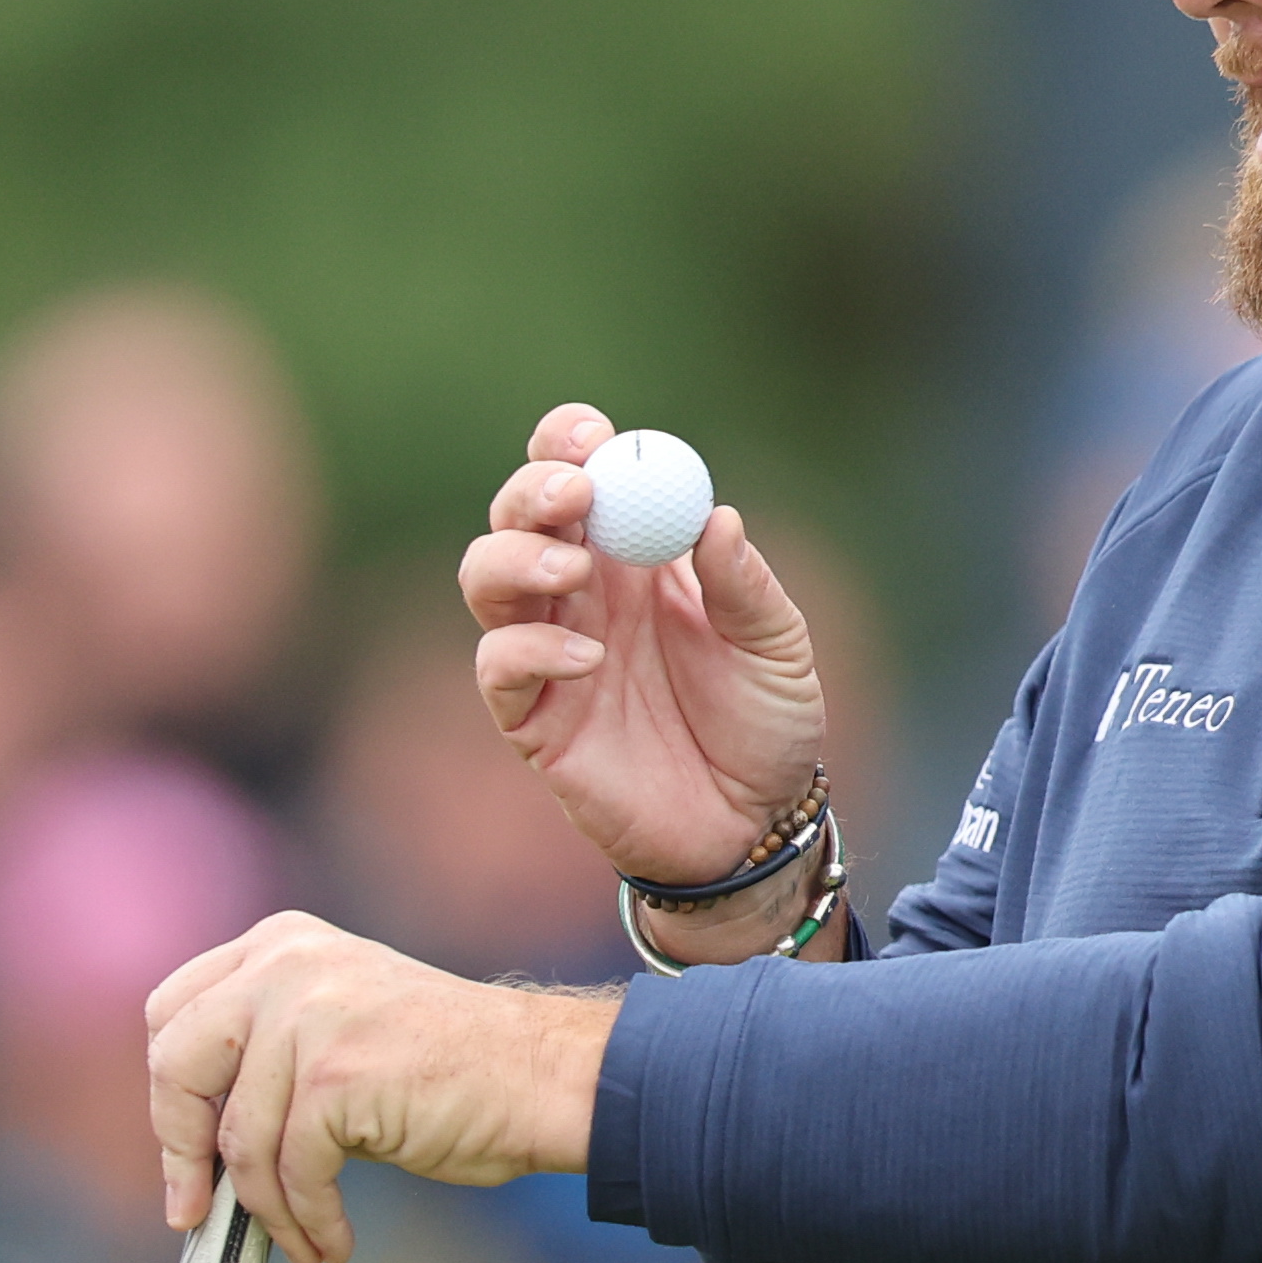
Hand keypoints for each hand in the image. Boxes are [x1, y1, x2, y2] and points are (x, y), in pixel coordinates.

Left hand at [147, 913, 617, 1262]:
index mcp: (278, 943)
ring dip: (268, 1210)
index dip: (168, 1096)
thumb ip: (266, 1053)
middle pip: (176, 1065)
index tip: (184, 1157)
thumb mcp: (337, 1026)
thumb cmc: (447, 1070)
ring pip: (240, 1138)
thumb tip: (190, 1147)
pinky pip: (290, 1171)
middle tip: (200, 1214)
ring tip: (303, 1240)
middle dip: (182, 1151)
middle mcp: (284, 964)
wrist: (540, 1077)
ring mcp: (308, 1015)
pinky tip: (333, 1240)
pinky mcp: (335, 1075)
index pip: (171, 1013)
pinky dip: (308, 1220)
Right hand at [464, 404, 830, 910]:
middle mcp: (580, 592)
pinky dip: (530, 651)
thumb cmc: (766, 723)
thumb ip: (746, 584)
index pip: (578, 473)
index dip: (568, 443)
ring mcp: (548, 652)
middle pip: (516, 513)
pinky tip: (588, 660)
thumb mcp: (778, 646)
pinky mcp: (531, 718)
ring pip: (484, 577)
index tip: (592, 437)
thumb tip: (715, 516)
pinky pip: (498, 666)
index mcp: (634, 553)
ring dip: (515, 559)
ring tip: (573, 571)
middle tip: (575, 496)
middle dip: (532, 489)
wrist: (753, 825)